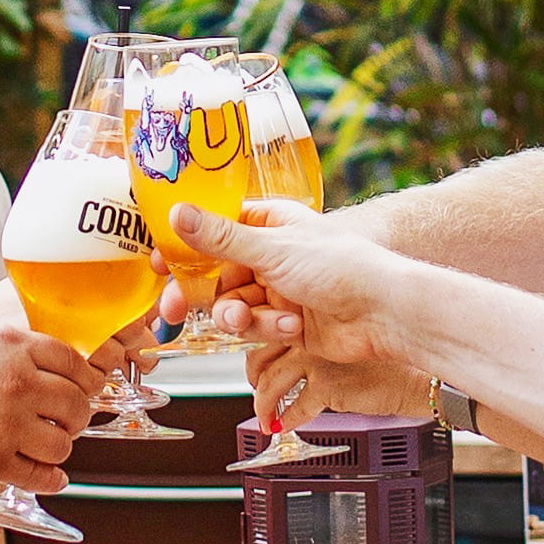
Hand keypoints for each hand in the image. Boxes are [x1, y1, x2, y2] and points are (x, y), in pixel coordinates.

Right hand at [0, 317, 96, 493]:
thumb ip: (8, 351)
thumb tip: (43, 370)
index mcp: (11, 344)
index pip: (73, 361)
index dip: (81, 379)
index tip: (79, 390)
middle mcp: (17, 381)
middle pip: (76, 403)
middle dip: (74, 416)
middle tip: (64, 421)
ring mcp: (7, 423)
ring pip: (63, 444)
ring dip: (58, 447)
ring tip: (45, 447)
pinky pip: (41, 476)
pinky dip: (50, 478)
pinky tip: (47, 475)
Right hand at [164, 197, 443, 430]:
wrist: (384, 313)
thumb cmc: (341, 267)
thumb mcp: (273, 250)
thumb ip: (220, 238)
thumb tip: (175, 213)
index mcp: (270, 222)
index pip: (214, 228)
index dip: (185, 247)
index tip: (160, 264)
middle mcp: (272, 254)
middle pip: (216, 274)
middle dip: (201, 295)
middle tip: (175, 311)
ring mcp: (279, 289)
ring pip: (233, 305)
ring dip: (240, 316)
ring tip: (252, 319)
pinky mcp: (287, 322)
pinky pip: (257, 328)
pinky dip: (268, 331)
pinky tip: (293, 329)